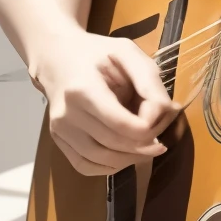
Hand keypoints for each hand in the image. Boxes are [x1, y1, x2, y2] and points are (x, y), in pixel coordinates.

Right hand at [33, 30, 177, 177]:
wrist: (57, 58)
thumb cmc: (97, 54)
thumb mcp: (128, 53)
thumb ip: (150, 81)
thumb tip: (164, 113)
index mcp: (83, 89)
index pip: (124, 126)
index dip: (152, 128)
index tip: (163, 115)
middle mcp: (67, 114)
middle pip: (116, 145)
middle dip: (147, 144)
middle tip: (162, 133)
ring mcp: (59, 130)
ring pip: (102, 161)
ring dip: (132, 158)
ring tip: (147, 145)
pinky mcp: (57, 140)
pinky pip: (86, 167)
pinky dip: (111, 166)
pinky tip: (125, 152)